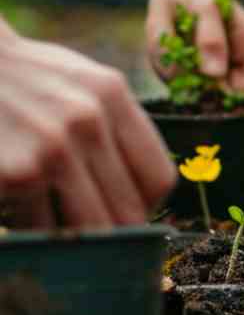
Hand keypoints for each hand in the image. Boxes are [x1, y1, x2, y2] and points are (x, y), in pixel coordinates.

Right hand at [0, 22, 175, 228]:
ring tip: (51, 219)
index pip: (158, 178)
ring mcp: (52, 149)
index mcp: (110, 94)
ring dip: (71, 237)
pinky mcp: (18, 174)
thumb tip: (144, 186)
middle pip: (129, 213)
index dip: (146, 206)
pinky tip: (18, 209)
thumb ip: (112, 123)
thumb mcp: (75, 80)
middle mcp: (88, 121)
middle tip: (90, 232)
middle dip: (112, 233)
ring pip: (89, 231)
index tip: (128, 212)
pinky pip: (41, 231)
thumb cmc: (14, 77)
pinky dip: (33, 233)